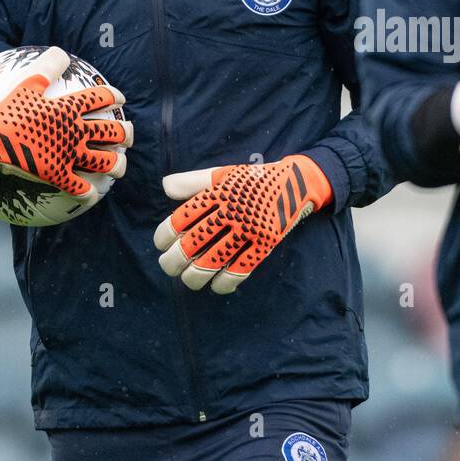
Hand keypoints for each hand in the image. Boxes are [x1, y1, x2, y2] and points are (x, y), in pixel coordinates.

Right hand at [0, 45, 132, 203]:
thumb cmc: (6, 111)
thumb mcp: (26, 83)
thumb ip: (47, 67)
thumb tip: (61, 52)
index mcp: (68, 108)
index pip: (101, 98)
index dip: (114, 96)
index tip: (119, 99)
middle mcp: (74, 131)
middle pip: (112, 132)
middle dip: (126, 133)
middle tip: (128, 133)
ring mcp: (67, 154)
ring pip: (104, 162)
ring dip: (117, 164)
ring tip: (119, 165)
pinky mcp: (57, 174)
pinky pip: (78, 187)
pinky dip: (87, 192)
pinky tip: (91, 193)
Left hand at [154, 155, 333, 293]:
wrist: (298, 182)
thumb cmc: (254, 180)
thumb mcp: (225, 173)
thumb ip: (194, 181)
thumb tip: (165, 187)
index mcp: (218, 192)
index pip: (182, 217)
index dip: (165, 234)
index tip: (161, 243)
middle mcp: (232, 211)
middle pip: (193, 243)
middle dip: (174, 260)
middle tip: (169, 266)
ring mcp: (249, 228)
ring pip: (213, 260)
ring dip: (195, 276)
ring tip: (189, 280)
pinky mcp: (266, 242)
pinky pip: (241, 269)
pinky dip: (226, 282)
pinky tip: (217, 286)